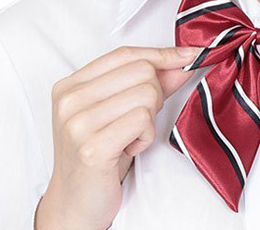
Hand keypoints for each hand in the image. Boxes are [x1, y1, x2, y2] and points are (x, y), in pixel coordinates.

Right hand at [36, 45, 202, 229]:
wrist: (75, 205)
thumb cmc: (100, 154)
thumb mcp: (122, 110)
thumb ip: (152, 81)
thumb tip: (184, 59)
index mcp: (71, 85)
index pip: (126, 54)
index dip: (162, 54)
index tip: (189, 55)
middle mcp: (70, 100)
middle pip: (142, 71)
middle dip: (154, 95)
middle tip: (136, 121)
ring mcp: (78, 123)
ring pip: (147, 94)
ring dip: (150, 120)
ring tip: (129, 137)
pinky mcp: (92, 148)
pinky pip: (143, 120)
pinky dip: (146, 136)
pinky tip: (129, 149)